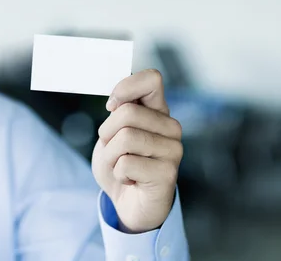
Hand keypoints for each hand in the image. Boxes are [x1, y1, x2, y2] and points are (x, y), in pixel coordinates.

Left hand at [91, 69, 182, 232]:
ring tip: (121, 166)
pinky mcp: (168, 173)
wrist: (127, 201)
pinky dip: (118, 174)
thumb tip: (117, 101)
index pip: (152, 79)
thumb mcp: (112, 132)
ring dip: (111, 156)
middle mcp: (170, 127)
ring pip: (125, 138)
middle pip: (127, 112)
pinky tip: (131, 180)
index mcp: (157, 111)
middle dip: (107, 133)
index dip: (125, 88)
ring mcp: (173, 150)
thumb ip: (119, 112)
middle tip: (113, 150)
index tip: (111, 106)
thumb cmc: (121, 163)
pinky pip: (126, 164)